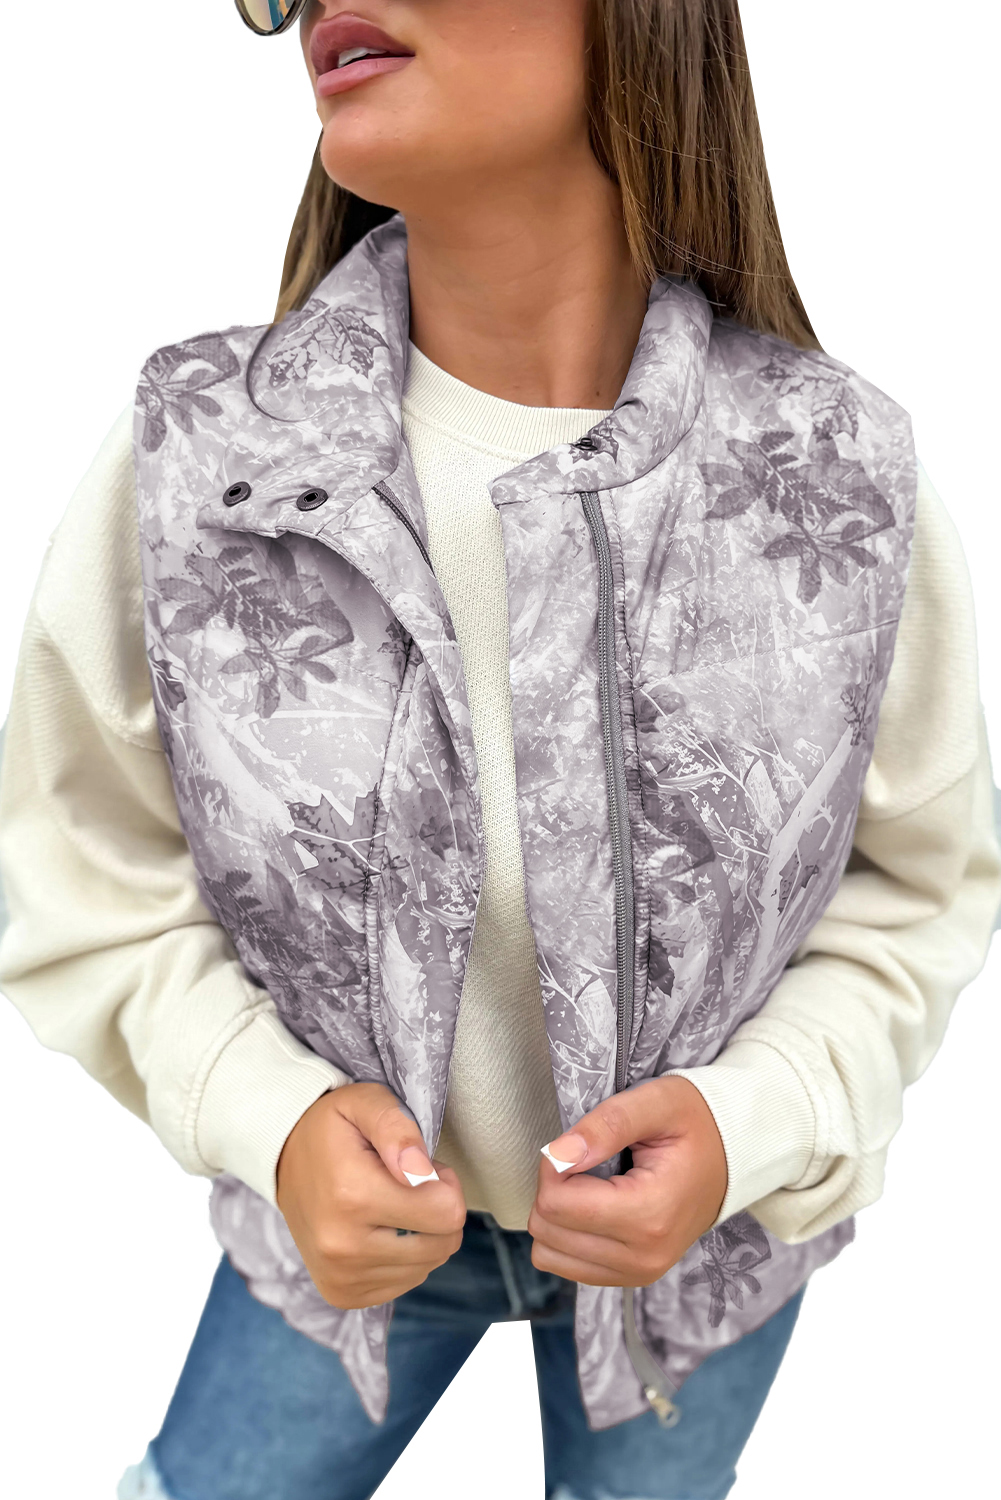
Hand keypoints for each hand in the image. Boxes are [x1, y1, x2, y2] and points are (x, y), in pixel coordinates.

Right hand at [276, 1083, 465, 1309]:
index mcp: (353, 1196)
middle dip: (438, 1210)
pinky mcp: (341, 1294)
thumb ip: (398, 1129)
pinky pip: (405, 1283)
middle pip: (443, 1244)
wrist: (281, 1160)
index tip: (422, 1167)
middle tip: (407, 1183)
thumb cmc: (331, 1129)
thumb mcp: (364, 1102)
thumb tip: (422, 1171)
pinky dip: (404, 1256)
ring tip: (391, 1203)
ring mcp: (341, 1277)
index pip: (448, 1214)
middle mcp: (343, 1247)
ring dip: (422, 1234)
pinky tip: (380, 1229)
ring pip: (428, 1266)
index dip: (446, 1184)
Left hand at [528, 1077, 727, 1286]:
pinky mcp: (630, 1277)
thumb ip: (608, 1124)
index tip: (576, 1143)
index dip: (552, 1164)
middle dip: (551, 1188)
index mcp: (649, 1214)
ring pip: (549, 1253)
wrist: (733, 1157)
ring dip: (554, 1215)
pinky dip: (564, 1235)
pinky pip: (566, 1266)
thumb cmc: (696, 1123)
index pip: (556, 1204)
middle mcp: (643, 1256)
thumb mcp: (658, 1102)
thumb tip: (560, 1153)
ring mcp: (637, 1273)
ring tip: (586, 1184)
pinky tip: (589, 1206)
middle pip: (547, 1231)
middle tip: (582, 1160)